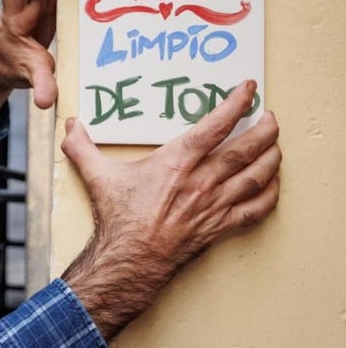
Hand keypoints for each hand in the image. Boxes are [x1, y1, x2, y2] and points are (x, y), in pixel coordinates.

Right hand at [60, 80, 280, 341]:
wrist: (130, 258)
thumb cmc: (119, 218)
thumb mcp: (96, 175)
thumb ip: (82, 146)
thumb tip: (71, 124)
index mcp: (177, 161)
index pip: (216, 125)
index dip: (236, 104)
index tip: (248, 89)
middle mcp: (203, 180)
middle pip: (247, 148)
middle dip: (265, 128)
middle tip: (270, 116)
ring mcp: (215, 204)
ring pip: (258, 175)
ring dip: (272, 157)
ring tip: (275, 144)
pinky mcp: (221, 225)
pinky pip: (257, 208)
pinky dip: (270, 194)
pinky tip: (273, 184)